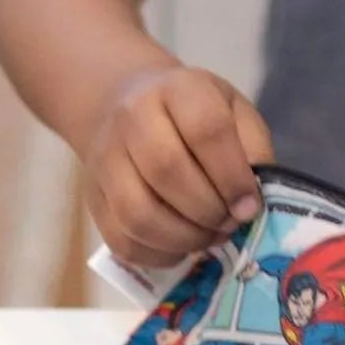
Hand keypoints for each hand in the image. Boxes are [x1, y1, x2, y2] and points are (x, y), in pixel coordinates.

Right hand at [80, 61, 273, 269]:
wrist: (128, 104)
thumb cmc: (195, 113)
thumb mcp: (235, 112)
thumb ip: (253, 150)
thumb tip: (250, 204)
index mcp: (179, 89)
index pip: (206, 130)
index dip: (232, 176)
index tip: (249, 206)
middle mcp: (133, 117)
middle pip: (166, 171)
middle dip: (208, 210)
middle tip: (229, 224)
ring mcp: (106, 158)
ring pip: (138, 212)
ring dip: (183, 238)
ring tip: (209, 236)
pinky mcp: (92, 196)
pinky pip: (121, 240)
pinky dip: (158, 254)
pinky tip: (182, 246)